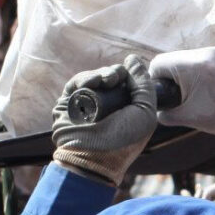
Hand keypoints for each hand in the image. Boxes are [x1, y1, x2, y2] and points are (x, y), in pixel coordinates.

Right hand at [51, 58, 160, 183]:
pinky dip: (85, 78)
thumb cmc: (122, 139)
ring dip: (102, 74)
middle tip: (115, 78)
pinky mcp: (70, 102)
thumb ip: (145, 84)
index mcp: (126, 110)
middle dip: (115, 73)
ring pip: (96, 77)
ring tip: (105, 81)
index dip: (130, 75)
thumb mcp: (144, 112)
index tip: (130, 76)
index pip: (129, 83)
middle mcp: (107, 106)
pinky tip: (91, 82)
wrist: (91, 155)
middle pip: (112, 77)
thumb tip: (133, 58)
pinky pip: (78, 82)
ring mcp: (88, 104)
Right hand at [149, 47, 214, 142]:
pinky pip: (198, 58)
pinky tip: (200, 84)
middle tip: (174, 94)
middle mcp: (204, 53)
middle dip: (169, 76)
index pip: (159, 63)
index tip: (162, 93)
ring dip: (181, 72)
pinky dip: (194, 69)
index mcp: (194, 66)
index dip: (155, 79)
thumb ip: (164, 112)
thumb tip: (152, 106)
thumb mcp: (187, 117)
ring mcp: (214, 51)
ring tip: (188, 91)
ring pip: (184, 57)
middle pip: (171, 59)